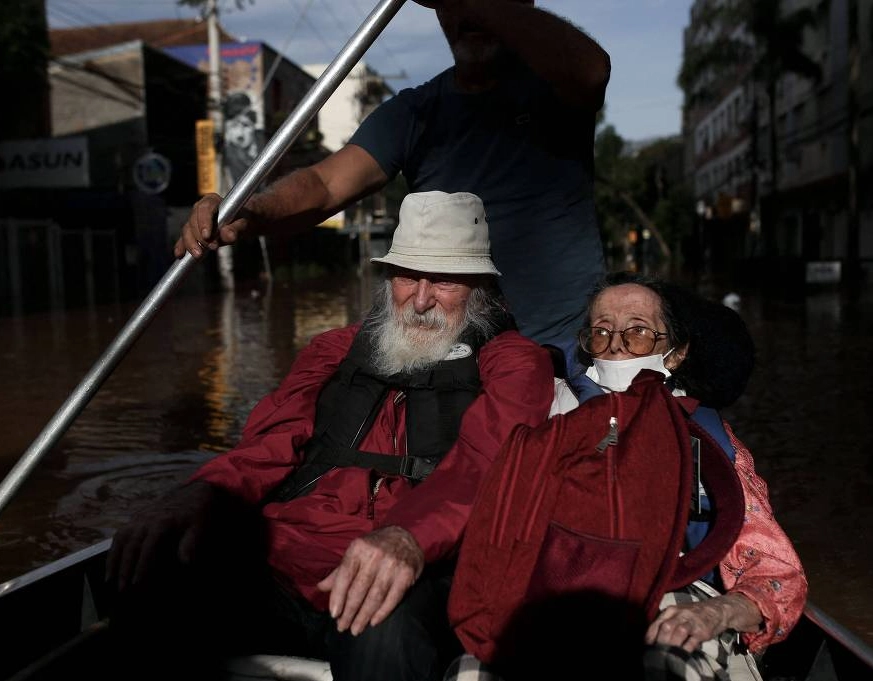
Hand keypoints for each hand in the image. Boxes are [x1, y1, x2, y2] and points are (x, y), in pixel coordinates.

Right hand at [105, 481, 218, 590]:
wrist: (192, 493)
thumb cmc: (196, 514)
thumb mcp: (198, 527)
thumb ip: (189, 544)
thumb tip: (185, 562)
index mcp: (161, 522)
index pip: (147, 548)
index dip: (141, 566)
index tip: (136, 583)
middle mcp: (146, 519)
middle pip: (131, 545)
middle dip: (124, 568)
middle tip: (122, 588)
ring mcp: (138, 517)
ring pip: (121, 539)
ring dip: (113, 560)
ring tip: (109, 580)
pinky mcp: (135, 517)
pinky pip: (120, 534)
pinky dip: (113, 549)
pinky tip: (111, 564)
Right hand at [173, 193, 248, 258]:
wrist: (240, 223)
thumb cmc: (242, 219)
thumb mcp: (244, 222)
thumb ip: (236, 228)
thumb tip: (228, 235)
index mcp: (212, 201)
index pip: (204, 209)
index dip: (204, 222)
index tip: (207, 236)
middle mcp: (200, 209)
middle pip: (193, 221)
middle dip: (199, 237)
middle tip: (211, 247)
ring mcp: (194, 221)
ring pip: (187, 231)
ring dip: (191, 244)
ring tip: (199, 255)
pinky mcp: (192, 232)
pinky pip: (184, 239)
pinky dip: (181, 247)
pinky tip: (180, 255)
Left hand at [316, 526, 424, 635]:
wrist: (406, 536)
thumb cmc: (375, 547)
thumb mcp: (356, 552)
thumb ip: (339, 571)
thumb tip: (321, 588)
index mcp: (358, 548)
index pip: (344, 576)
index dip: (338, 597)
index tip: (333, 614)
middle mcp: (375, 555)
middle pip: (359, 590)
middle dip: (349, 612)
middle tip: (342, 627)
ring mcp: (392, 565)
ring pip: (375, 597)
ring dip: (363, 616)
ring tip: (355, 629)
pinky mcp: (406, 574)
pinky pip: (392, 598)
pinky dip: (382, 612)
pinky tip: (373, 622)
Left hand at [644, 593, 761, 652]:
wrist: (716, 610)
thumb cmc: (692, 614)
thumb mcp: (677, 613)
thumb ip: (666, 622)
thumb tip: (652, 637)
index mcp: (671, 610)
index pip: (657, 623)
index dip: (651, 635)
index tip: (647, 645)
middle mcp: (680, 614)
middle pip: (666, 627)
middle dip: (660, 641)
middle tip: (656, 652)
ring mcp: (692, 622)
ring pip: (679, 632)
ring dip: (671, 644)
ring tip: (667, 654)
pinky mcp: (702, 631)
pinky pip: (692, 641)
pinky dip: (685, 648)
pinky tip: (681, 654)